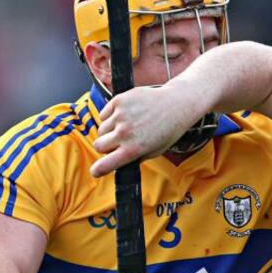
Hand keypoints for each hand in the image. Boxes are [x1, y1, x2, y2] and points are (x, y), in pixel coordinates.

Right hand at [90, 84, 204, 176]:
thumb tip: (116, 163)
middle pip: (98, 145)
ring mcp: (120, 115)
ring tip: (126, 126)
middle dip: (105, 147)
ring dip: (109, 131)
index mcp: (133, 149)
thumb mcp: (154, 151)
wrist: (176, 104)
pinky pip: (104, 114)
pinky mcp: (118, 101)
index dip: (98, 170)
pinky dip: (110, 116)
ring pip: (101, 129)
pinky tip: (125, 115)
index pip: (105, 164)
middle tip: (117, 143)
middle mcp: (124, 133)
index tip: (96, 171)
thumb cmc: (167, 130)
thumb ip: (134, 157)